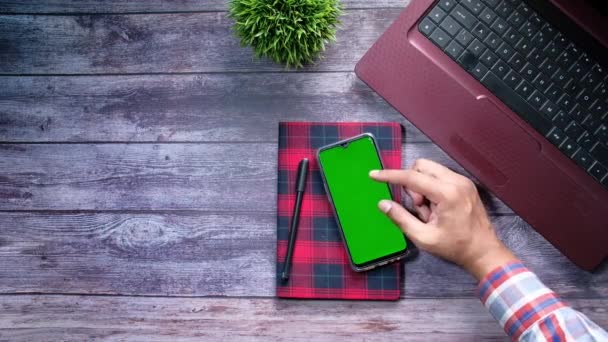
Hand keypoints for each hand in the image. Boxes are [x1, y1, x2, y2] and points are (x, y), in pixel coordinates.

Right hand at [370, 159, 516, 280]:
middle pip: (421, 167)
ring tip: (429, 211)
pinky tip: (437, 208)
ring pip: (430, 170)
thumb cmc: (455, 247)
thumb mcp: (424, 237)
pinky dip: (431, 188)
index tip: (373, 175)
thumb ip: (401, 218)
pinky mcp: (465, 184)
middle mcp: (456, 181)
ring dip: (421, 187)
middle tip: (418, 207)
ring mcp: (463, 181)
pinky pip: (439, 176)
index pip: (412, 177)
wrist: (484, 251)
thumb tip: (383, 204)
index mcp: (447, 194)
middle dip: (412, 184)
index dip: (390, 176)